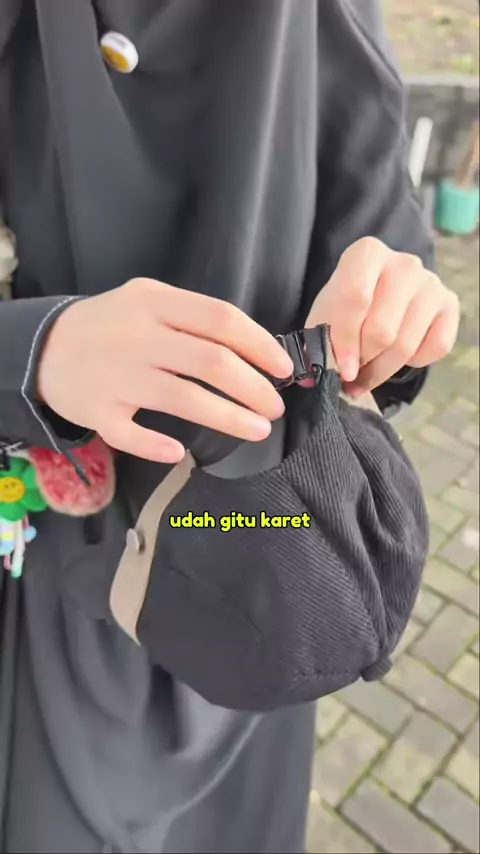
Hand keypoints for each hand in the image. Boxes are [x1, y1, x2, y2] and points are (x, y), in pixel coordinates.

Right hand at [37, 279, 292, 462]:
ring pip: (183, 399)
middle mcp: (137, 336)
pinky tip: (179, 453)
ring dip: (229, 418)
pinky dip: (157, 446)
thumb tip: (254, 350)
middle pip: (211, 362)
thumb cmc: (112, 325)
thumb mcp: (147, 300)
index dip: (260, 345)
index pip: (220, 320)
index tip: (283, 368)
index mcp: (154, 302)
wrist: (43, 347)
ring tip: (258, 429)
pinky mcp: (96, 410)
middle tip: (275, 406)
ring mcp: (115, 375)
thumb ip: (192, 318)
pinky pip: (132, 435)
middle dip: (254, 388)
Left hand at [305, 237, 459, 394]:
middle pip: (381, 329)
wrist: (377, 296)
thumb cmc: (347, 307)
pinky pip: (436, 347)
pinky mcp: (450, 303)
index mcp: (367, 253)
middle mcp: (404, 262)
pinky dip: (416, 362)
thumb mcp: (325, 316)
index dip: (345, 340)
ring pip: (406, 344)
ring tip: (368, 373)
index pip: (355, 297)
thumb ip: (319, 340)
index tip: (342, 369)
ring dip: (383, 369)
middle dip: (364, 360)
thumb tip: (315, 378)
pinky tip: (400, 356)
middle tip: (352, 373)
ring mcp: (431, 282)